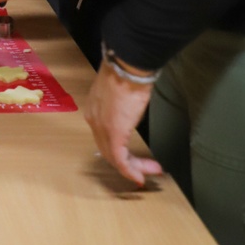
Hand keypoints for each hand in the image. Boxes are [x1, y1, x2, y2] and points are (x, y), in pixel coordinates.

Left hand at [84, 64, 162, 187]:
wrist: (127, 68)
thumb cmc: (127, 73)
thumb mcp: (120, 90)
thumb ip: (121, 103)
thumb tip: (130, 107)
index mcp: (94, 109)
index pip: (103, 136)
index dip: (118, 149)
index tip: (133, 155)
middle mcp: (94, 120)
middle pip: (108, 149)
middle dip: (128, 161)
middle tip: (146, 168)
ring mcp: (102, 128)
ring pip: (114, 157)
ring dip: (134, 167)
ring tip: (151, 171)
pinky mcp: (114, 134)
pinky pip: (120, 160)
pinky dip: (130, 171)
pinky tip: (140, 177)